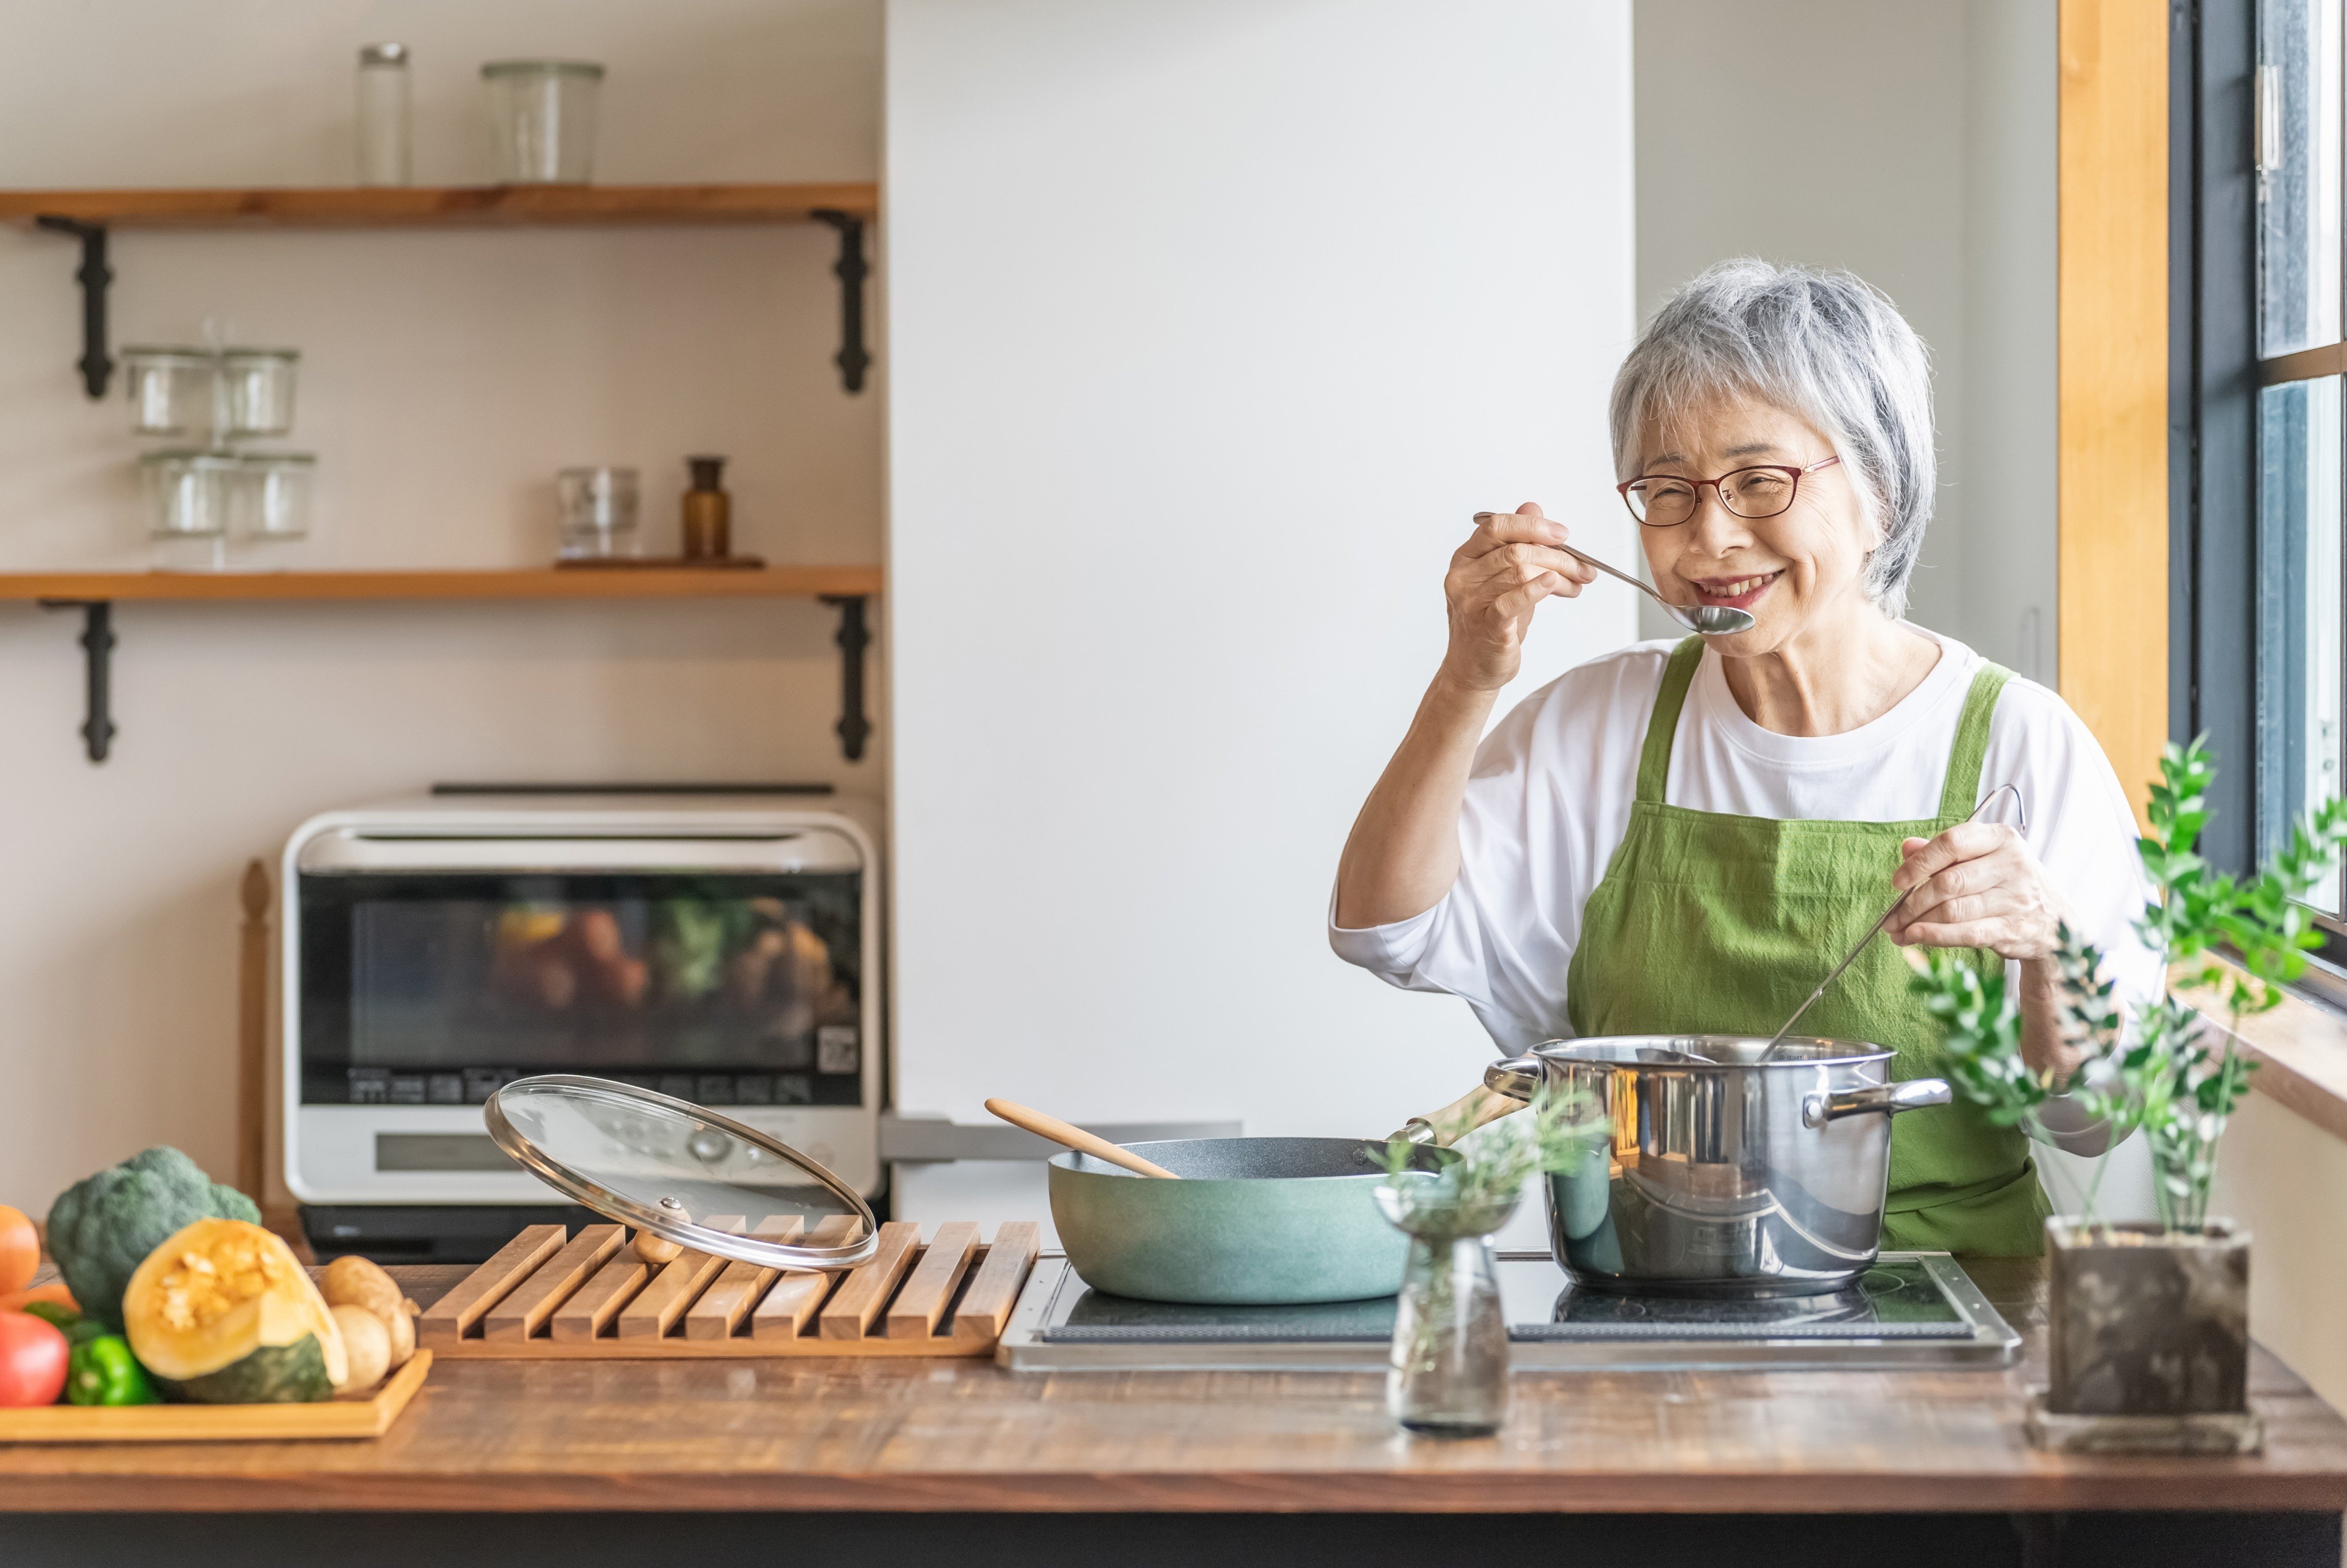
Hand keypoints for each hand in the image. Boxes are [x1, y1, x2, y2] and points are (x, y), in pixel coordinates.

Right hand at [1440, 504, 1597, 691]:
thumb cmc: (1490, 622)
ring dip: (1558, 574)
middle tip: (1583, 567)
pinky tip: (1556, 584)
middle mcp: (1463, 576)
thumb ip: (1517, 542)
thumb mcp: (1503, 577)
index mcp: (1465, 558)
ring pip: (1520, 571)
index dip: (1533, 525)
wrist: (1473, 668)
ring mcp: (1471, 601)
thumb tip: (1532, 507)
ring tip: (1576, 584)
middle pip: (1515, 550)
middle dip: (1558, 556)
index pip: (1497, 526)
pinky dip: (1537, 589)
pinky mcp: (1485, 625)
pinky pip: (1512, 600)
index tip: (1563, 535)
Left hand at [1885, 823, 2068, 961]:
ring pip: (1953, 910)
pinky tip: (1916, 937)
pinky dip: (1935, 936)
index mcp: (2001, 839)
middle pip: (1948, 882)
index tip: (1896, 881)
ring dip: (1918, 922)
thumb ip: (1945, 852)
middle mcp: (2012, 865)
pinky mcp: (2014, 928)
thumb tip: (1907, 847)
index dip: (1919, 862)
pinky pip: (1966, 933)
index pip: (1952, 843)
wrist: (2055, 922)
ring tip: (1898, 931)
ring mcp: (2015, 898)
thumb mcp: (1984, 859)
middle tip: (1891, 916)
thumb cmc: (2009, 885)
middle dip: (1911, 901)